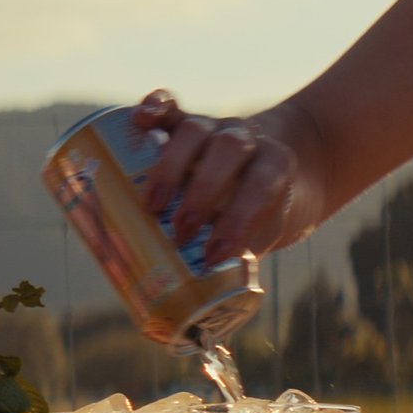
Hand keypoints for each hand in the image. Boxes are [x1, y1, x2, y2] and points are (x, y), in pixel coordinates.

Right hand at [133, 90, 318, 260]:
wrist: (273, 166)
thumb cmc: (262, 211)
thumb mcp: (266, 232)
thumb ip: (241, 256)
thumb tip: (202, 307)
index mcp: (275, 164)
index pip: (261, 185)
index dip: (238, 220)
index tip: (213, 256)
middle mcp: (246, 138)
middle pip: (226, 150)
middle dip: (201, 194)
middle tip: (178, 234)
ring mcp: (214, 125)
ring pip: (195, 129)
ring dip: (170, 166)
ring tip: (150, 205)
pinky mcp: (186, 120)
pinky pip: (170, 106)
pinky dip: (154, 107)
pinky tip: (137, 121)